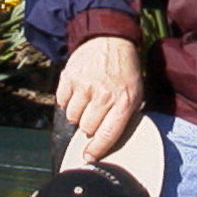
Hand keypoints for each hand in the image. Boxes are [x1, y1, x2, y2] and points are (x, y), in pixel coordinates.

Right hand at [56, 35, 142, 161]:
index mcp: (124, 101)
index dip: (96, 151)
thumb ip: (124, 116)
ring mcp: (85, 86)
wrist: (110, 38)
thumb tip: (108, 142)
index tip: (89, 158)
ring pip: (72, 117)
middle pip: (86, 128)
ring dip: (77, 113)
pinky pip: (61, 102)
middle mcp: (104, 95)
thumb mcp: (135, 91)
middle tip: (95, 113)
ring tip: (87, 99)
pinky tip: (78, 90)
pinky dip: (67, 100)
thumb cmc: (124, 69)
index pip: (107, 135)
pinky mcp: (69, 78)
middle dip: (89, 125)